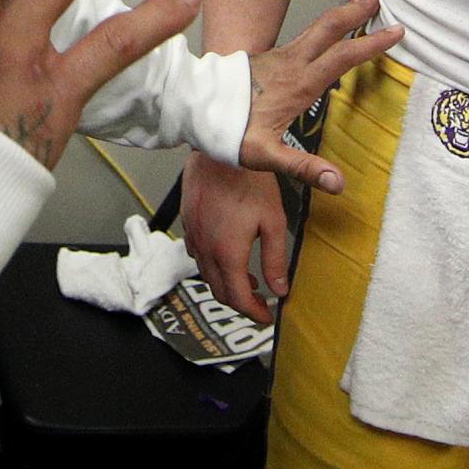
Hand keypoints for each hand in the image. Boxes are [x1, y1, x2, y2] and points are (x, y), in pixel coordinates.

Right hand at [182, 150, 292, 325]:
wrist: (219, 152)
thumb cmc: (250, 182)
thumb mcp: (273, 221)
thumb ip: (276, 259)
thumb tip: (280, 289)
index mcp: (228, 253)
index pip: (238, 298)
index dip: (254, 313)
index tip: (267, 317)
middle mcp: (206, 250)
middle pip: (220, 292)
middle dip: (241, 303)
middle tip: (260, 303)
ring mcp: (193, 238)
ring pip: (207, 276)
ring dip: (227, 284)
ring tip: (248, 279)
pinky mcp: (188, 225)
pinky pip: (198, 257)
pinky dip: (213, 266)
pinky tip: (228, 255)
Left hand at [235, 0, 399, 194]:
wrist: (188, 108)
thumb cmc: (224, 132)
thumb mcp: (264, 156)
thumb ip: (302, 167)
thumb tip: (338, 183)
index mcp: (297, 84)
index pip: (342, 57)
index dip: (371, 44)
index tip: (397, 31)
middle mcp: (289, 64)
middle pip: (328, 29)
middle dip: (355, 12)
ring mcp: (276, 58)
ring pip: (314, 29)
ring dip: (340, 15)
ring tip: (359, 2)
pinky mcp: (264, 59)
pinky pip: (302, 39)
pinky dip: (322, 31)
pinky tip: (323, 36)